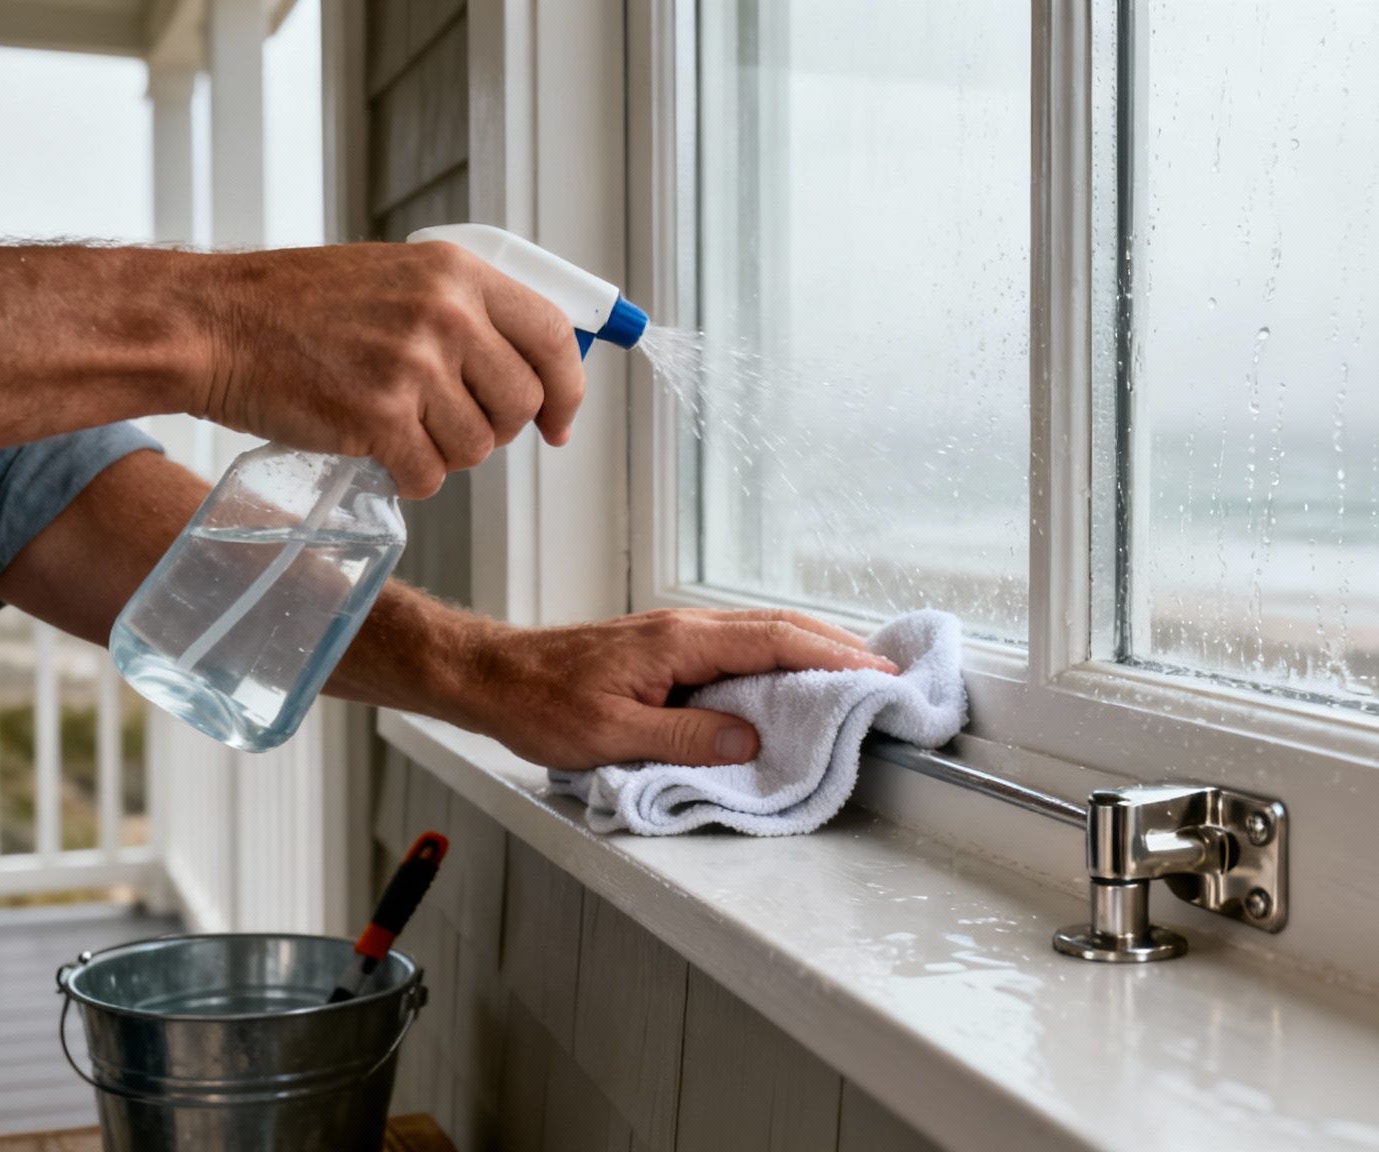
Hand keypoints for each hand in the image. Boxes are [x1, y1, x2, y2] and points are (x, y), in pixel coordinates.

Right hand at [190, 242, 585, 497]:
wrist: (214, 324)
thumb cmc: (299, 307)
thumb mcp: (399, 279)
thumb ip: (466, 315)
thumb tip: (533, 373)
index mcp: (457, 273)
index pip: (552, 337)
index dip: (568, 390)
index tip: (560, 423)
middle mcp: (444, 315)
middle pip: (520, 404)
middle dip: (494, 430)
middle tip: (448, 424)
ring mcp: (413, 367)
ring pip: (476, 448)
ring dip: (442, 452)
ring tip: (395, 424)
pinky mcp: (378, 417)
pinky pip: (428, 475)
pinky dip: (407, 476)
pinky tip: (375, 449)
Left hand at [441, 609, 899, 770]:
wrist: (494, 676)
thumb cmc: (542, 705)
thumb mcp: (612, 735)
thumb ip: (685, 738)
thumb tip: (751, 741)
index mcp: (681, 643)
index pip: (775, 641)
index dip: (832, 656)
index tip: (876, 672)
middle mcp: (685, 627)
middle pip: (779, 626)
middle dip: (836, 645)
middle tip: (884, 670)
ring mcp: (676, 633)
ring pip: (761, 630)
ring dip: (810, 646)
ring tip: (851, 670)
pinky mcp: (666, 646)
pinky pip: (738, 642)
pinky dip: (777, 652)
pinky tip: (788, 673)